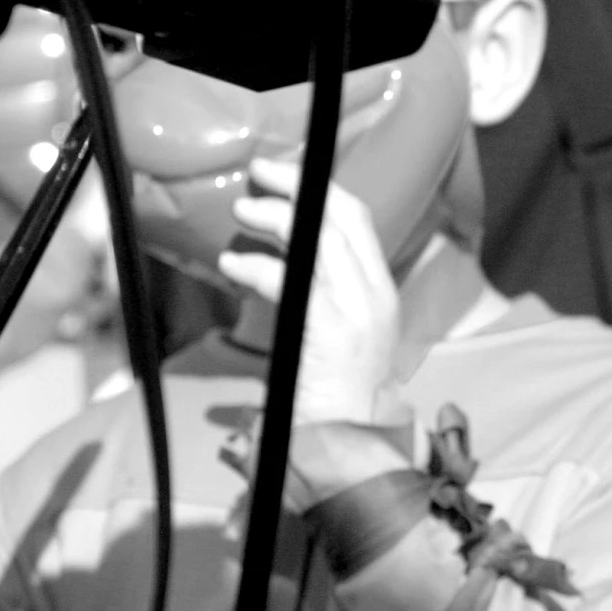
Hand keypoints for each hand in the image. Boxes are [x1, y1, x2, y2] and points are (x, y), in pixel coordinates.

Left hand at [217, 159, 402, 428]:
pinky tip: (233, 266)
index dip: (320, 188)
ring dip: (274, 219)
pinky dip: (257, 268)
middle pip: (338, 218)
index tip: (285, 175)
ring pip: (317, 240)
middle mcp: (373, 292)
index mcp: (379, 288)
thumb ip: (326, 289)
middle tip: (257, 179)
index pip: (358, 218)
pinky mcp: (330, 329)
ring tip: (242, 214)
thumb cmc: (339, 388)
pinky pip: (290, 281)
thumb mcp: (346, 328)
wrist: (353, 435)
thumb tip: (287, 253)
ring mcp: (356, 310)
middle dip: (295, 188)